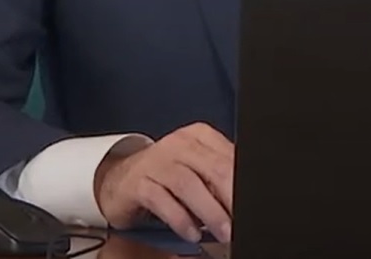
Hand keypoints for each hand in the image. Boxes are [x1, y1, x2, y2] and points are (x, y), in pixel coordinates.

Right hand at [93, 122, 234, 241]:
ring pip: (189, 185)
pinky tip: (192, 233)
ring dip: (210, 212)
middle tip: (240, 223)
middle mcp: (178, 144)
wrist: (119, 179)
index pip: (229, 159)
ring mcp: (156, 161)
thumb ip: (219, 180)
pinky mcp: (138, 182)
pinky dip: (181, 219)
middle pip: (214, 170)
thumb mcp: (196, 171)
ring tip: (222, 233)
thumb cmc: (165, 176)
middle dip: (231, 200)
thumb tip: (243, 202)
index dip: (243, 185)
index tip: (251, 207)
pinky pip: (162, 200)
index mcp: (199, 137)